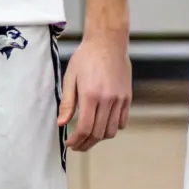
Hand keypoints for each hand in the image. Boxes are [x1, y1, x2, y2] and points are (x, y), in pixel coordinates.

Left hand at [57, 29, 132, 151]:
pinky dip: (112, 128)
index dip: (76, 140)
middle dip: (86, 144)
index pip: (85, 128)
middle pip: (98, 133)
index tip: (70, 144)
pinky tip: (102, 125)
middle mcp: (108, 100)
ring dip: (99, 138)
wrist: (107, 42)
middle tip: (77, 145)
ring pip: (111, 131)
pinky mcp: (127, 97)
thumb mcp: (70, 78)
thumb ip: (67, 103)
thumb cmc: (86, 58)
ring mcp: (120, 99)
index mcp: (91, 95)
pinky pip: (122, 122)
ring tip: (89, 136)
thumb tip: (61, 124)